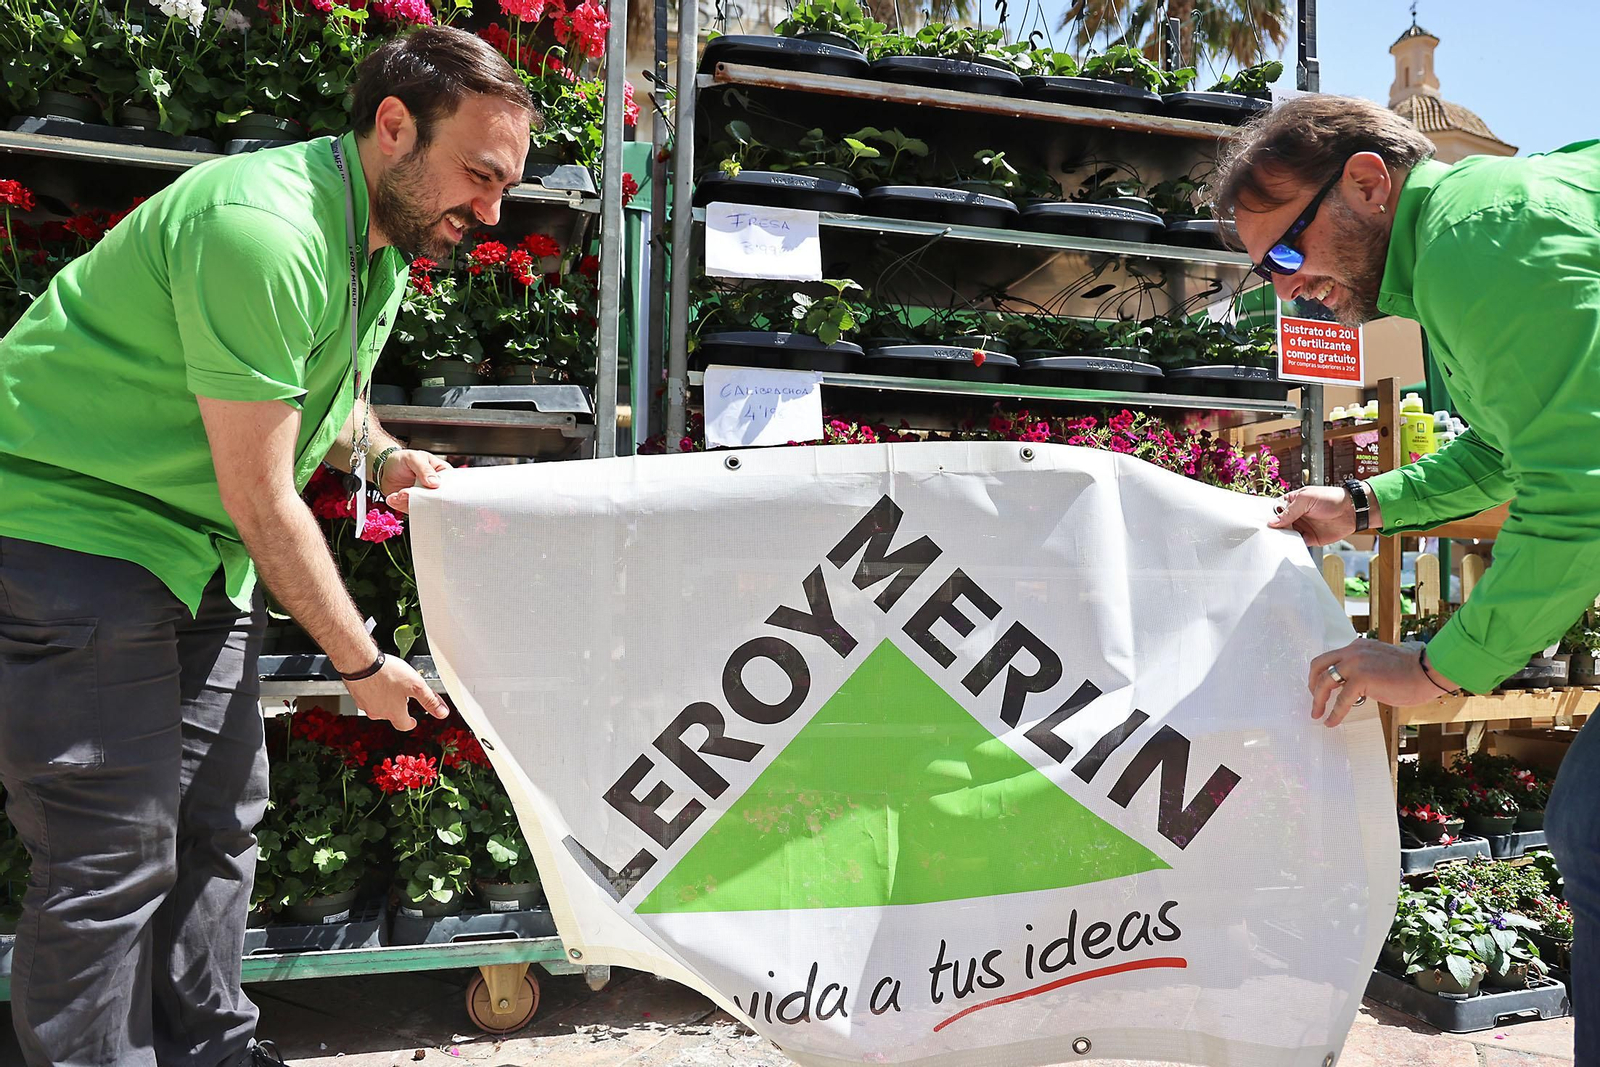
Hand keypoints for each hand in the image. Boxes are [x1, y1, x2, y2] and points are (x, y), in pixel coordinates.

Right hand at [342, 655, 449, 730]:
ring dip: (385, 699)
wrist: (359, 662)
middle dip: (398, 708)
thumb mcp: (416, 686)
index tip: (412, 721)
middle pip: (390, 715)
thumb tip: (442, 714)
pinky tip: (377, 680)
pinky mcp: (356, 693)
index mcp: (393, 713)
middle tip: (403, 698)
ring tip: (391, 686)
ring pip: (378, 705)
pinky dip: (373, 691)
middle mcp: (377, 712)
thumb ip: (430, 701)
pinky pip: (367, 695)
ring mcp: (364, 703)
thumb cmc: (386, 673)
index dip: (410, 723)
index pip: (404, 725)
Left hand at [381, 449, 450, 512]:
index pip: (449, 485)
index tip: (432, 490)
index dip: (444, 490)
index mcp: (441, 473)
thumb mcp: (413, 457)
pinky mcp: (413, 505)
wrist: (385, 468)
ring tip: (399, 494)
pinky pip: (409, 509)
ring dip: (408, 502)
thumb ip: (424, 469)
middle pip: (437, 499)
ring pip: (422, 507)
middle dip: (422, 498)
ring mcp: (423, 497)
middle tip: (408, 493)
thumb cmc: (402, 459)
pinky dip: (400, 505)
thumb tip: (435, 483)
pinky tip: (394, 497)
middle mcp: (434, 488)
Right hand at [1269, 486, 1365, 546]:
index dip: (1267, 516)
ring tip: (1275, 543)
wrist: (1352, 511)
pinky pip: (1297, 544)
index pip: (1274, 510)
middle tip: (1265, 536)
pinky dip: (1293, 546)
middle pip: (1278, 525)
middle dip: (1273, 530)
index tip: (1259, 524)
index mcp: (1292, 502)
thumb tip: (1272, 522)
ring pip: (1286, 535)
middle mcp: (1295, 515)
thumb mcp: (1307, 499)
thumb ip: (1289, 511)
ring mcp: (1302, 527)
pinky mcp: (1310, 538)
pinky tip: (1289, 547)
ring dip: (1282, 539)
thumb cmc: (1331, 498)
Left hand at [1307, 640, 1454, 726]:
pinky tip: (1331, 722)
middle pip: (1318, 665)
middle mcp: (1352, 651)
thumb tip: (1351, 686)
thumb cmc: (1409, 673)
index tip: (1319, 688)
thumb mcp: (1379, 664)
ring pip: (1325, 682)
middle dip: (1312, 684)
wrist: (1426, 672)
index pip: (1330, 658)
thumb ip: (1363, 668)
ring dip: (1317, 700)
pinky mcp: (1361, 678)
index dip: (1321, 674)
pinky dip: (1334, 713)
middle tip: (1314, 700)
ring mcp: (1355, 663)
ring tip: (1317, 714)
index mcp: (1357, 647)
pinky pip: (1341, 700)